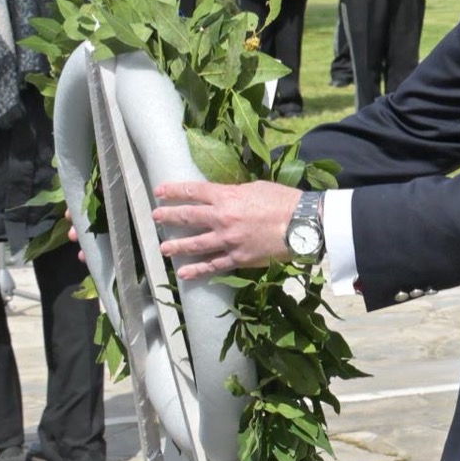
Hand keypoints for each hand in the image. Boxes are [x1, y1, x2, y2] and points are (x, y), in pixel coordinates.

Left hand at [152, 179, 302, 280]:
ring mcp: (228, 240)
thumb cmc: (285, 201)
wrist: (304, 224)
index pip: (194, 191)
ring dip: (177, 246)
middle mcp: (222, 218)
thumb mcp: (257, 187)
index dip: (174, 190)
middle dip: (168, 216)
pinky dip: (197, 270)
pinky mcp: (238, 258)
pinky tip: (185, 273)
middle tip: (156, 217)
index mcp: (228, 196)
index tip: (160, 191)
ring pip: (195, 244)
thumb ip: (236, 192)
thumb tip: (226, 197)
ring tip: (164, 248)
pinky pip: (213, 265)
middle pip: (188, 216)